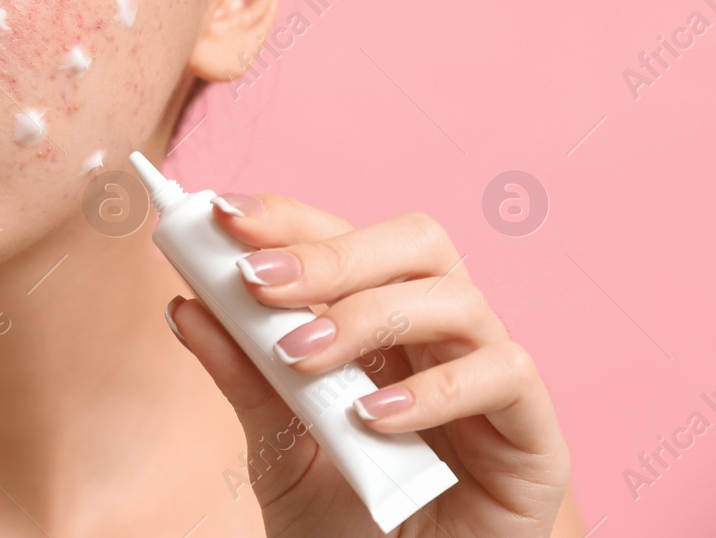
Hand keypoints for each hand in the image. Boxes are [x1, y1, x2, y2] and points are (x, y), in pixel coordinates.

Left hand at [165, 193, 572, 536]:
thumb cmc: (350, 522)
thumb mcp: (277, 447)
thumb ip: (242, 376)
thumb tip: (185, 305)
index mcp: (383, 322)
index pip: (344, 237)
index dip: (288, 218)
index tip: (221, 214)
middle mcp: (441, 335)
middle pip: (412, 243)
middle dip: (328, 252)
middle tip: (255, 280)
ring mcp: (493, 377)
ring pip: (456, 299)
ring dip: (367, 317)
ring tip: (299, 358)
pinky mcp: (535, 434)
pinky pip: (504, 375)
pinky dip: (435, 387)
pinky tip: (373, 417)